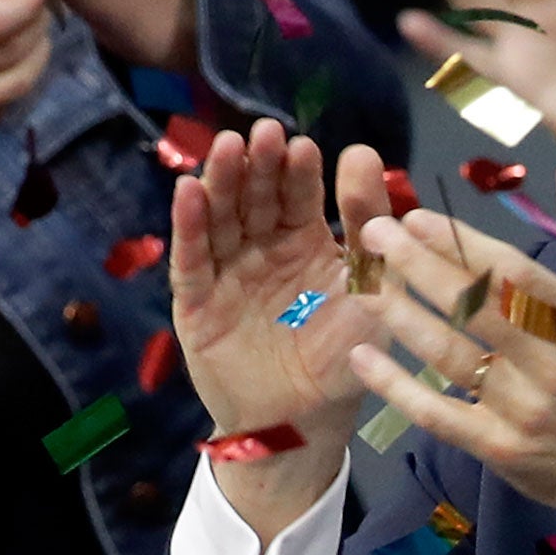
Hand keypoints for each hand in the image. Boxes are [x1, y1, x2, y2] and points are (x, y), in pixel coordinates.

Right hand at [170, 119, 389, 539]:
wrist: (306, 422)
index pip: (299, 195)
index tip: (303, 143)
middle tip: (261, 132)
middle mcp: (263, 249)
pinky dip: (190, 226)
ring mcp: (227, 273)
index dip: (299, 170)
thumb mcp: (367, 286)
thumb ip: (367, 224)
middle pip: (257, 198)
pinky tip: (188, 190)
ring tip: (226, 148)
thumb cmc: (345, 354)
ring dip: (221, 183)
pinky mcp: (197, 303)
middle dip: (258, 165)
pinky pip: (193, 259)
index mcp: (305, 242)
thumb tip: (363, 152)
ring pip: (222, 219)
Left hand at [350, 156, 555, 554]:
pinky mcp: (501, 448)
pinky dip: (397, 387)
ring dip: (401, 315)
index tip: (418, 216)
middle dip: (417, 264)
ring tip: (364, 281)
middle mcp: (553, 364)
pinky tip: (363, 357)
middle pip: (472, 307)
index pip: (513, 273)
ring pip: (449, 355)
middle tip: (375, 232)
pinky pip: (439, 415)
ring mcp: (524, 409)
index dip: (461, 243)